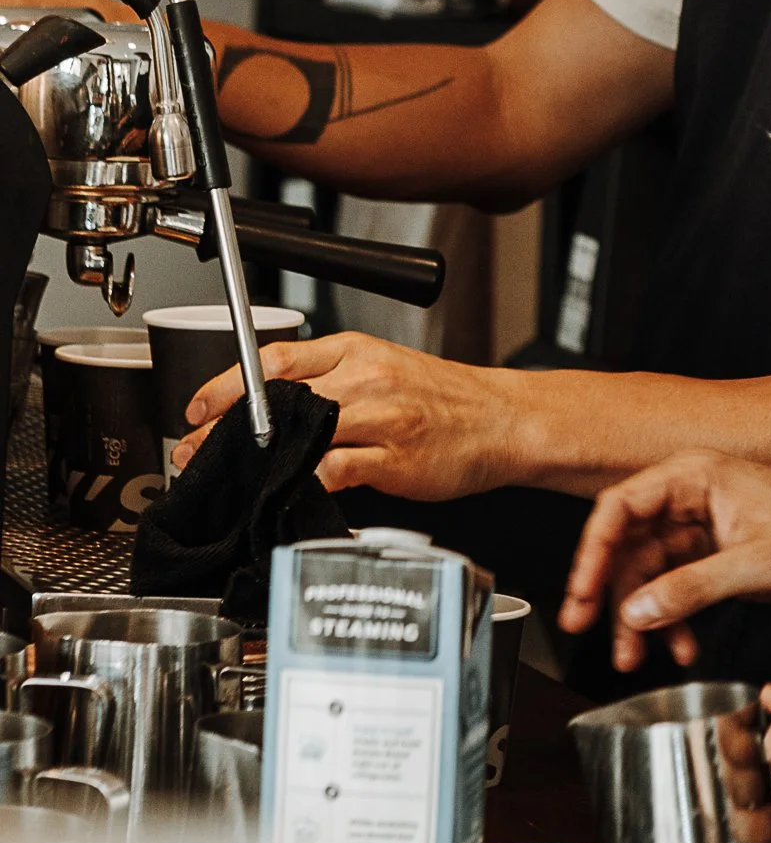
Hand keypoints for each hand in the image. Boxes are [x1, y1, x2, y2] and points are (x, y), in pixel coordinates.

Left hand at [172, 332, 534, 499]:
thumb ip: (329, 380)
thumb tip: (269, 406)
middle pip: (279, 396)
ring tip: (233, 478)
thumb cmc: (443, 400)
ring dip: (258, 458)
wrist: (503, 419)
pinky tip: (287, 493)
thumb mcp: (383, 368)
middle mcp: (366, 377)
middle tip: (196, 452)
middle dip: (227, 429)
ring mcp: (382, 418)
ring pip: (302, 432)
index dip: (226, 383)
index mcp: (357, 349)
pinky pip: (336, 470)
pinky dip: (306, 483)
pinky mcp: (396, 459)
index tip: (197, 408)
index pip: (276, 358)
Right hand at [559, 450, 770, 671]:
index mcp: (694, 477)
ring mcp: (701, 531)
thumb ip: (693, 588)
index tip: (582, 594)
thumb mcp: (758, 564)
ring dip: (640, 617)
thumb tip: (636, 612)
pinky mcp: (715, 559)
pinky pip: (676, 591)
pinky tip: (682, 649)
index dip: (593, 552)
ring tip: (633, 657)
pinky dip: (674, 621)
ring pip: (648, 575)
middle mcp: (690, 499)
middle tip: (587, 631)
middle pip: (627, 546)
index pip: (620, 508)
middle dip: (610, 593)